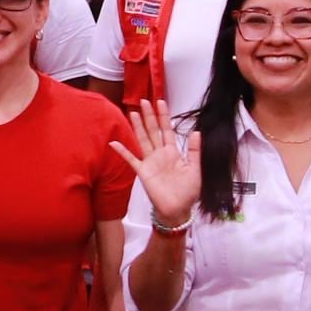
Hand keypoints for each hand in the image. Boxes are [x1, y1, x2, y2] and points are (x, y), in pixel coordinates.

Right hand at [109, 98, 200, 227]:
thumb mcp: (195, 170)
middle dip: (149, 116)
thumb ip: (194, 151)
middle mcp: (160, 154)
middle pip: (153, 131)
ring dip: (138, 127)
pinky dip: (122, 152)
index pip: (168, 130)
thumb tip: (196, 131)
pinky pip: (131, 160)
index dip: (164, 116)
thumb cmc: (188, 192)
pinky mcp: (143, 172)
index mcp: (173, 153)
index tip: (161, 102)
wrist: (178, 210)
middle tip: (144, 101)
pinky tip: (114, 143)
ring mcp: (150, 162)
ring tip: (132, 113)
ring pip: (142, 140)